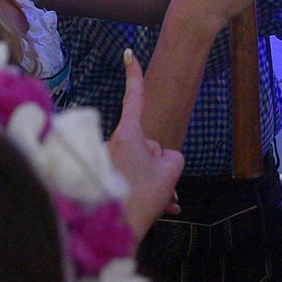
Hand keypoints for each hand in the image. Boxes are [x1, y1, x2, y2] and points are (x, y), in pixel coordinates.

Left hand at [108, 49, 184, 240]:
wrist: (116, 229)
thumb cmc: (140, 194)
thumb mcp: (169, 172)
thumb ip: (171, 157)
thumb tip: (160, 159)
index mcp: (128, 134)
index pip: (135, 97)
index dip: (134, 75)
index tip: (128, 53)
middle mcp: (115, 143)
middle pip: (149, 145)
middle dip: (159, 162)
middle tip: (160, 185)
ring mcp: (111, 161)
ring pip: (144, 166)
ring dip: (156, 182)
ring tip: (161, 203)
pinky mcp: (109, 178)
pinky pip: (135, 180)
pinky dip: (149, 192)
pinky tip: (164, 209)